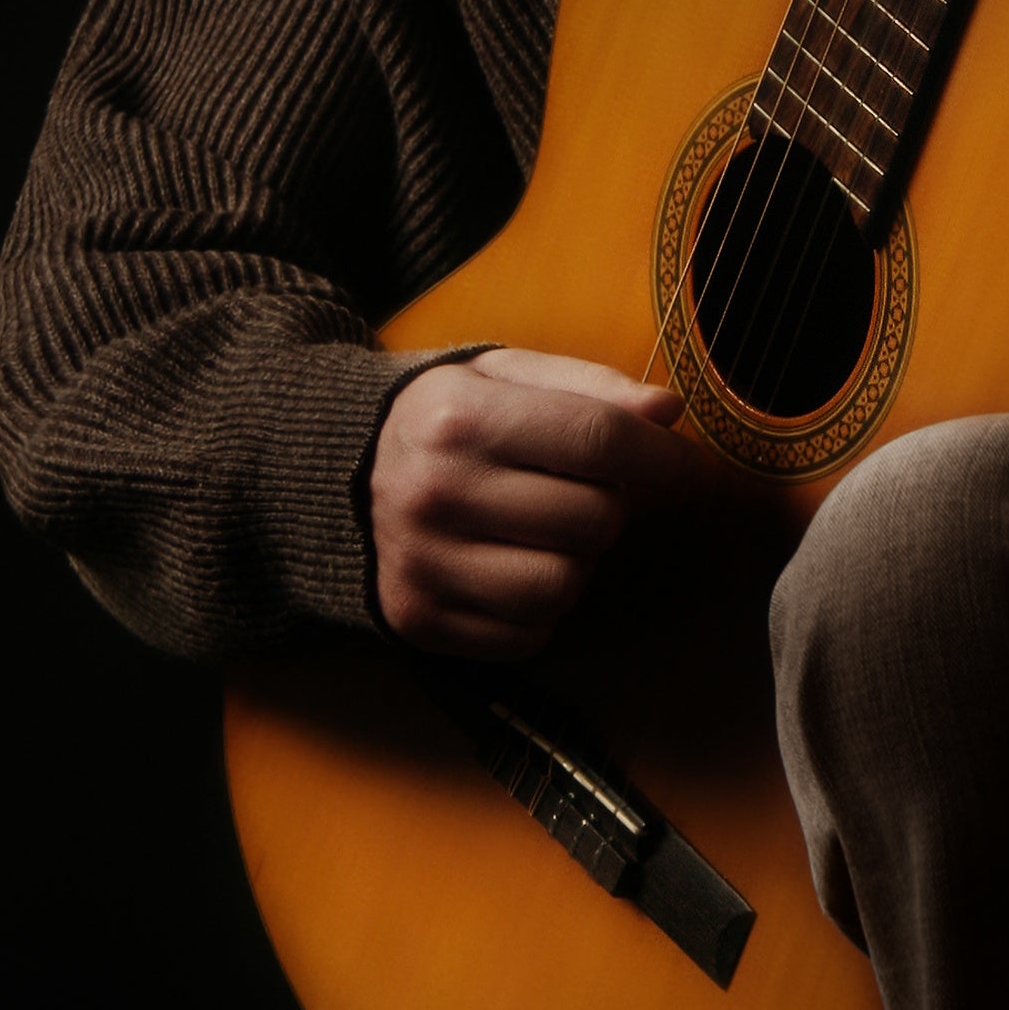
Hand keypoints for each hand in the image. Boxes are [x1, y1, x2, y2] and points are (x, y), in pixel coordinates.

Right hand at [370, 348, 688, 659]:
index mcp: (460, 417)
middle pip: (595, 520)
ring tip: (544, 532)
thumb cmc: (443, 420)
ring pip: (566, 585)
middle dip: (607, 506)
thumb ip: (588, 387)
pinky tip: (508, 565)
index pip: (599, 441)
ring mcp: (424, 562)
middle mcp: (436, 492)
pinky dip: (536, 608)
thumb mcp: (503, 376)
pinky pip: (528, 633)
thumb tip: (665, 412)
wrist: (330, 473)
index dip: (661, 456)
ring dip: (575, 561)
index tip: (678, 464)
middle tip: (578, 490)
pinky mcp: (420, 618)